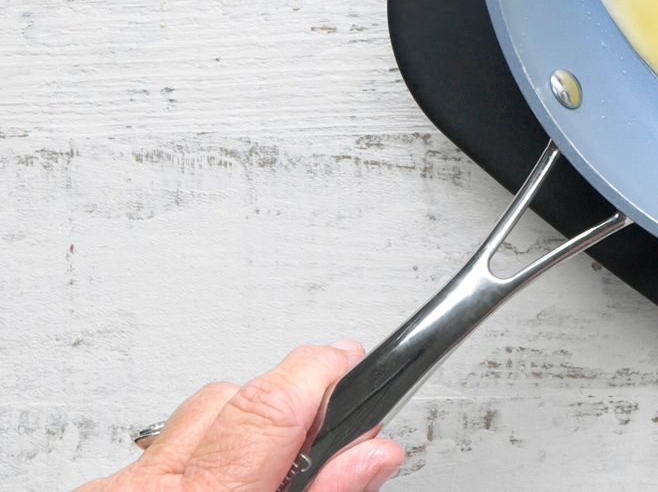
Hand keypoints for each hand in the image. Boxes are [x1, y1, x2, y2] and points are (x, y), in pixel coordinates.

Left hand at [79, 342, 403, 491]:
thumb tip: (375, 451)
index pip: (273, 405)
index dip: (326, 371)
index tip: (360, 359)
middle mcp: (147, 487)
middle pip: (238, 395)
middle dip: (295, 401)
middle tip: (337, 431)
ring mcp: (116, 486)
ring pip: (198, 413)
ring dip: (247, 428)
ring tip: (276, 468)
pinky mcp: (100, 489)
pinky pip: (161, 443)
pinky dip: (202, 454)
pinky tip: (224, 480)